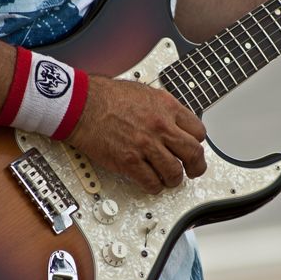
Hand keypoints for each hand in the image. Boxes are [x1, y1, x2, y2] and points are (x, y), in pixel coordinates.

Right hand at [67, 76, 206, 193]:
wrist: (82, 104)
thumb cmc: (106, 96)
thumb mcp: (144, 92)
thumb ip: (163, 108)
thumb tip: (173, 121)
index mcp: (167, 107)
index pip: (198, 131)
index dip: (197, 143)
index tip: (192, 148)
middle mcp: (160, 126)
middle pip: (193, 153)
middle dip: (196, 166)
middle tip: (193, 171)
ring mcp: (145, 145)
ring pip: (174, 172)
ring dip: (174, 179)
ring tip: (169, 179)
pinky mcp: (129, 161)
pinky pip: (151, 182)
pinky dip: (154, 186)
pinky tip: (151, 183)